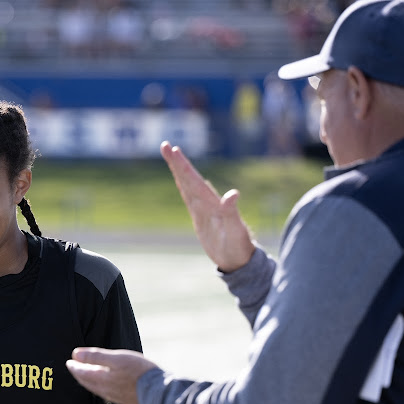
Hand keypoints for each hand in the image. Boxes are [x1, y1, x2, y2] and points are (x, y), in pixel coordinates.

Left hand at [66, 347, 158, 403]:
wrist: (158, 392)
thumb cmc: (139, 371)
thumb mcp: (117, 358)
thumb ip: (96, 356)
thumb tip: (75, 354)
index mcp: (102, 379)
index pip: (83, 373)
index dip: (75, 367)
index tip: (69, 362)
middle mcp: (106, 390)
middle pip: (88, 382)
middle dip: (79, 375)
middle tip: (73, 368)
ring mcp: (116, 397)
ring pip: (96, 389)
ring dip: (89, 382)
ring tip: (86, 377)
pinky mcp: (125, 401)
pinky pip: (106, 394)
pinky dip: (100, 388)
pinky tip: (106, 387)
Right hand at [160, 141, 254, 271]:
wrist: (238, 259)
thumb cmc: (238, 246)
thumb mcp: (235, 231)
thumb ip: (232, 212)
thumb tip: (233, 194)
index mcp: (212, 203)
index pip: (194, 180)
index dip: (183, 165)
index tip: (174, 150)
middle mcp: (207, 202)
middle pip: (189, 178)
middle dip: (177, 163)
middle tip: (165, 145)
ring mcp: (203, 209)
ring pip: (188, 185)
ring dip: (179, 171)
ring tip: (171, 155)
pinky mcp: (200, 217)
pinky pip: (189, 197)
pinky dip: (183, 187)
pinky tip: (181, 181)